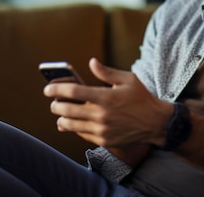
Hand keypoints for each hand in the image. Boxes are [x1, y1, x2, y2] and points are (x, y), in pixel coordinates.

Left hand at [43, 58, 171, 147]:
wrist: (156, 123)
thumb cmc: (141, 98)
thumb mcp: (128, 79)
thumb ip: (106, 72)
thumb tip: (91, 62)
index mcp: (106, 96)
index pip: (73, 91)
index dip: (56, 89)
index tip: (48, 88)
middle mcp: (101, 114)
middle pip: (67, 110)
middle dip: (55, 105)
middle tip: (53, 102)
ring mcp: (102, 129)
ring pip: (71, 125)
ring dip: (61, 118)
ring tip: (60, 113)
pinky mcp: (104, 140)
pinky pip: (81, 134)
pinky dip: (74, 128)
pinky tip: (72, 123)